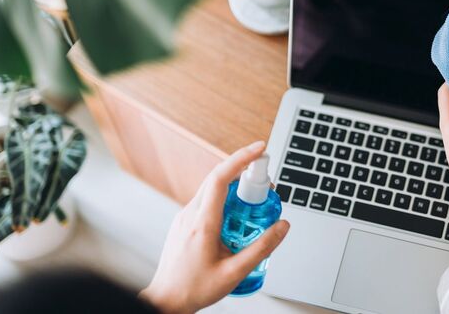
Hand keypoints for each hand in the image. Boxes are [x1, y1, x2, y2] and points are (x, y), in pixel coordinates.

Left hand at [140, 141, 289, 313]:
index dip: (241, 158)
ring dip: (235, 186)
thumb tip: (282, 226)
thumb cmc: (193, 290)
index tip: (260, 149)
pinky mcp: (185, 221)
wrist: (166, 301)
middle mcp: (190, 214)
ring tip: (255, 202)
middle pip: (218, 177)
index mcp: (202, 223)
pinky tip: (237, 216)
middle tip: (265, 178)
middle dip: (243, 169)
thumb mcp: (234, 273)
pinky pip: (208, 200)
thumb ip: (261, 248)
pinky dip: (226, 198)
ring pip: (212, 188)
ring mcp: (185, 216)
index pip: (221, 178)